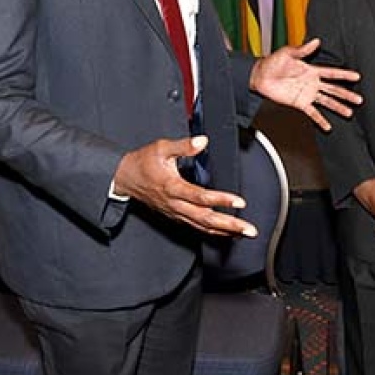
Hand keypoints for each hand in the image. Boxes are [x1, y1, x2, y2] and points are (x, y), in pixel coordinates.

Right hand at [112, 135, 256, 237]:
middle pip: (205, 219)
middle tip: (249, 229)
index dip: (221, 200)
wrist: (125, 178)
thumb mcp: (161, 148)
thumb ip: (184, 145)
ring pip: (202, 227)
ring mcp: (175, 213)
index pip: (200, 197)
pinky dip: (214, 231)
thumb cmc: (143, 163)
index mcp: (172, 187)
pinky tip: (227, 231)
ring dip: (225, 232)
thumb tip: (202, 141)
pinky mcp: (176, 216)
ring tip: (244, 233)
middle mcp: (175, 204)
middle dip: (229, 225)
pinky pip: (197, 227)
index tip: (239, 201)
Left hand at [249, 38, 361, 130]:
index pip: (332, 73)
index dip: (345, 75)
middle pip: (334, 90)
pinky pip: (312, 113)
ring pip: (327, 102)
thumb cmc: (273, 62)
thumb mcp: (288, 53)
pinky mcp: (300, 103)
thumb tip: (316, 41)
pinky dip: (320, 120)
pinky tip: (328, 126)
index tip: (357, 76)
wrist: (260, 76)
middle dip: (347, 94)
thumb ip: (303, 49)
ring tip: (349, 113)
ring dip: (338, 107)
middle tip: (359, 99)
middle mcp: (313, 83)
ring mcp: (308, 94)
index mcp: (312, 70)